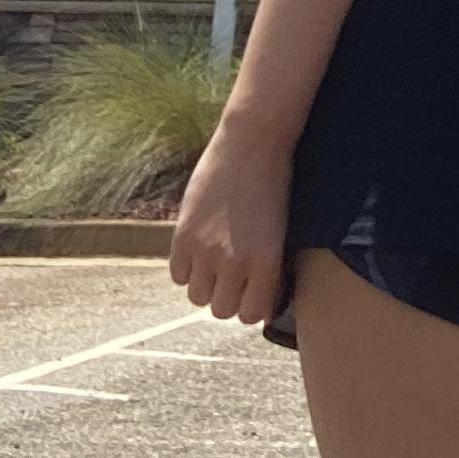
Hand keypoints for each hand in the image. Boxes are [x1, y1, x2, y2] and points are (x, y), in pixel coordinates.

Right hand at [169, 111, 292, 326]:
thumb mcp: (280, 230)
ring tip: (215, 262)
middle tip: (233, 277)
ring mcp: (205, 250)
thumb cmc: (275, 181)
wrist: (253, 142)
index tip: (253, 292)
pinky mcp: (183, 235)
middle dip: (228, 297)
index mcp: (266, 262)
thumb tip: (258, 302)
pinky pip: (178, 275)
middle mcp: (235, 262)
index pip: (252, 315)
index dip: (252, 305)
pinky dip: (187, 268)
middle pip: (221, 311)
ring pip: (197, 297)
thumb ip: (267, 267)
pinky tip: (199, 249)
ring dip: (206, 284)